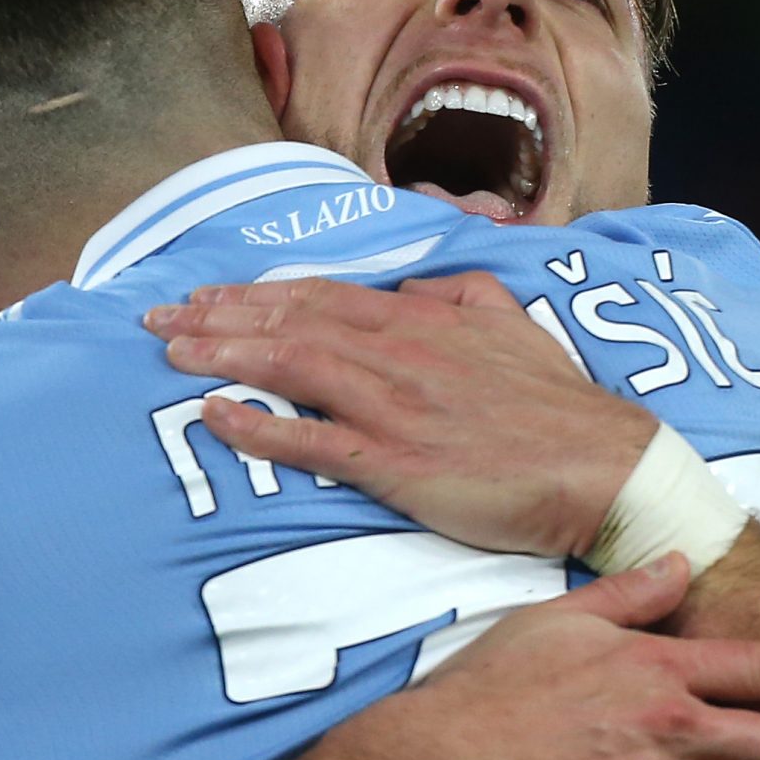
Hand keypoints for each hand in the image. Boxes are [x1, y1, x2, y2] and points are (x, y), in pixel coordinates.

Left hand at [145, 271, 654, 560]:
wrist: (601, 468)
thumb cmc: (559, 408)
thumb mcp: (512, 326)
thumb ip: (460, 297)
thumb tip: (415, 290)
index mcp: (422, 321)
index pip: (321, 297)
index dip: (257, 294)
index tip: (208, 296)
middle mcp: (398, 353)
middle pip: (289, 323)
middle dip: (218, 317)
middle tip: (158, 319)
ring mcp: (393, 407)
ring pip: (290, 367)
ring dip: (223, 356)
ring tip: (171, 352)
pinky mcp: (395, 462)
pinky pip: (311, 440)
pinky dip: (258, 426)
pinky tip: (214, 415)